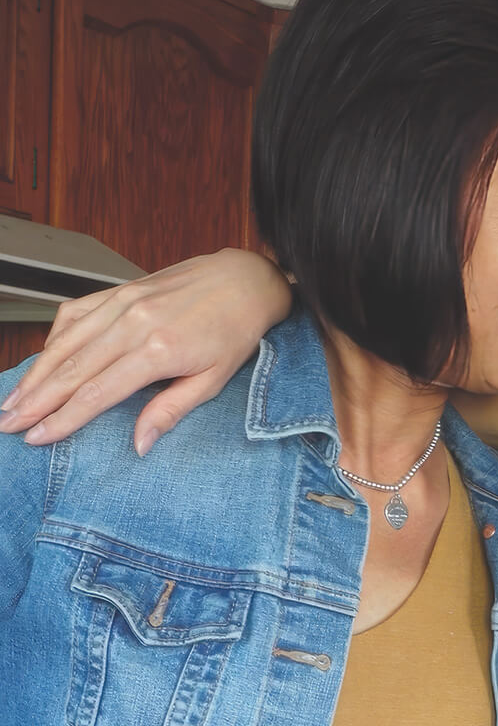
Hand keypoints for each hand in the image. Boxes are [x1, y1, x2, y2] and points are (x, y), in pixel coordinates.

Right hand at [0, 249, 292, 454]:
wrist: (245, 280)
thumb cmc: (236, 331)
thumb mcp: (214, 380)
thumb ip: (171, 410)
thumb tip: (139, 445)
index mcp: (158, 351)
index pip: (97, 392)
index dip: (63, 418)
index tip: (37, 437)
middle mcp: (134, 323)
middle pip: (72, 368)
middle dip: (36, 400)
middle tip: (7, 423)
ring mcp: (124, 302)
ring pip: (66, 341)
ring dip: (36, 372)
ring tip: (13, 399)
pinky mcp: (121, 289)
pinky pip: (76, 313)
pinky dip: (55, 337)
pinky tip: (44, 358)